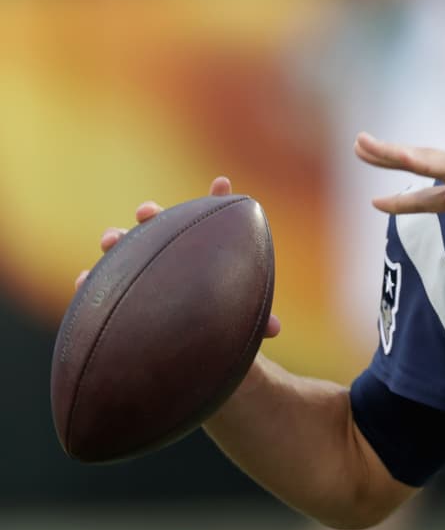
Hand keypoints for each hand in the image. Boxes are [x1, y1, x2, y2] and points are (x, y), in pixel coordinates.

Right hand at [74, 176, 282, 337]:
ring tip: (111, 239)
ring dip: (114, 238)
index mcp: (198, 250)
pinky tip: (83, 280)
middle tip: (148, 213)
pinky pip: (95, 284)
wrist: (182, 345)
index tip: (225, 184)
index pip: (208, 219)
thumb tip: (275, 329)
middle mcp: (166, 252)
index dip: (217, 199)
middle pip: (156, 225)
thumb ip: (253, 320)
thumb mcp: (233, 317)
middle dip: (151, 215)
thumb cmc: (212, 320)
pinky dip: (87, 279)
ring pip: (122, 247)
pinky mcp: (114, 292)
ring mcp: (137, 269)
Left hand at [354, 132, 444, 292]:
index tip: (377, 203)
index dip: (403, 202)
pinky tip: (401, 155)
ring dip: (392, 152)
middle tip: (358, 145)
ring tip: (364, 144)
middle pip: (418, 168)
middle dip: (387, 157)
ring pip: (424, 159)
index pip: (428, 199)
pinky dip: (423, 160)